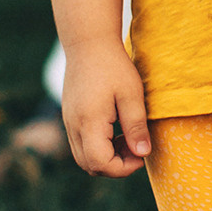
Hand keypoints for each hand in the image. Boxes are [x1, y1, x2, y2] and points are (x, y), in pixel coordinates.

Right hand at [61, 40, 151, 175]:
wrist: (88, 43)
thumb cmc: (113, 65)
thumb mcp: (131, 94)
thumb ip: (136, 126)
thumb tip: (142, 154)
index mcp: (89, 122)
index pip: (100, 163)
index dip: (123, 167)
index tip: (141, 153)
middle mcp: (73, 126)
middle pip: (90, 166)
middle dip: (116, 165)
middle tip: (136, 145)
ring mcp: (68, 122)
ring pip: (84, 157)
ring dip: (107, 157)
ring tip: (127, 136)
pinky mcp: (69, 117)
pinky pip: (81, 144)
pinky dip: (98, 146)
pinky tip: (115, 128)